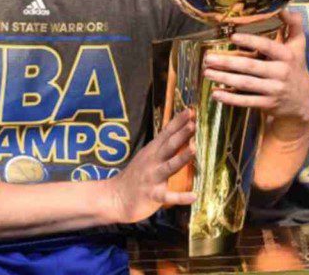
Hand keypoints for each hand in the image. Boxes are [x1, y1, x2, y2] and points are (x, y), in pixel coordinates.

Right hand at [106, 109, 195, 223]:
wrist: (114, 198)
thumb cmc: (137, 175)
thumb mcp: (148, 155)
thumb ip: (164, 144)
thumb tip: (182, 130)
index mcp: (153, 151)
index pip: (167, 133)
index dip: (178, 122)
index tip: (191, 110)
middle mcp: (153, 162)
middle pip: (168, 146)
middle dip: (181, 134)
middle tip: (193, 124)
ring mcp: (152, 178)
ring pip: (169, 167)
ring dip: (181, 157)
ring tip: (194, 149)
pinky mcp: (152, 195)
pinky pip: (167, 196)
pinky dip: (180, 197)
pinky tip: (194, 196)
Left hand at [204, 10, 308, 125]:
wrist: (303, 99)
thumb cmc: (295, 66)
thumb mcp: (298, 46)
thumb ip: (293, 25)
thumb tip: (285, 8)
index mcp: (287, 56)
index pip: (267, 46)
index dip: (250, 41)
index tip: (232, 37)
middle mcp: (281, 72)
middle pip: (250, 67)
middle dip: (227, 62)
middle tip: (208, 58)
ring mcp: (274, 90)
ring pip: (245, 84)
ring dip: (224, 78)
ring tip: (207, 72)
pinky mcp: (268, 104)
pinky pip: (246, 101)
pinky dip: (230, 98)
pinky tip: (215, 93)